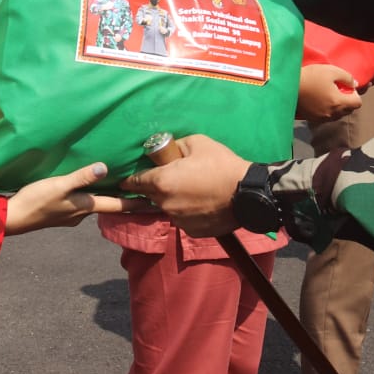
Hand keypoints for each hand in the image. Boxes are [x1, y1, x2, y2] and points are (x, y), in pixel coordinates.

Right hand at [5, 162, 143, 234]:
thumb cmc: (36, 200)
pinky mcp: (59, 212)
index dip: (136, 202)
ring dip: (107, 195)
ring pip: (94, 203)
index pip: (118, 205)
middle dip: (124, 199)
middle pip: (108, 204)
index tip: (155, 202)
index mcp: (85, 206)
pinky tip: (86, 187)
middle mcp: (81, 213)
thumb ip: (82, 177)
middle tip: (142, 190)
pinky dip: (90, 195)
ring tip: (118, 184)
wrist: (12, 218)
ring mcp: (70, 214)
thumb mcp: (60, 185)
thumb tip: (106, 168)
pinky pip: (81, 202)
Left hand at [121, 135, 248, 236]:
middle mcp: (165, 203)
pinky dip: (186, 211)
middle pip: (151, 195)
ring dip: (172, 200)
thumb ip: (175, 146)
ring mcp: (178, 220)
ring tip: (191, 190)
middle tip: (170, 178)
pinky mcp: (191, 231)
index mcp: (162, 181)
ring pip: (167, 208)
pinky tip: (201, 203)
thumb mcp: (197, 143)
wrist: (248, 193)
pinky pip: (182, 219)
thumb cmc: (222, 164)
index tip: (125, 180)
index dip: (130, 180)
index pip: (135, 182)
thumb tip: (166, 150)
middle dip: (156, 187)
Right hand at [296, 63, 361, 122]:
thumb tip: (354, 85)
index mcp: (339, 102)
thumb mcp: (331, 71)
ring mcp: (322, 118)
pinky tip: (319, 100)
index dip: (354, 93)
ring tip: (327, 94)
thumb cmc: (310, 77)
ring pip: (338, 114)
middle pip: (349, 110)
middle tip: (337, 89)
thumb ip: (347, 77)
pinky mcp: (313, 119)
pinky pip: (327, 116)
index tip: (345, 86)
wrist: (287, 87)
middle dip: (347, 100)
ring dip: (337, 106)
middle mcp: (332, 114)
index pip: (357, 103)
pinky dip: (327, 109)